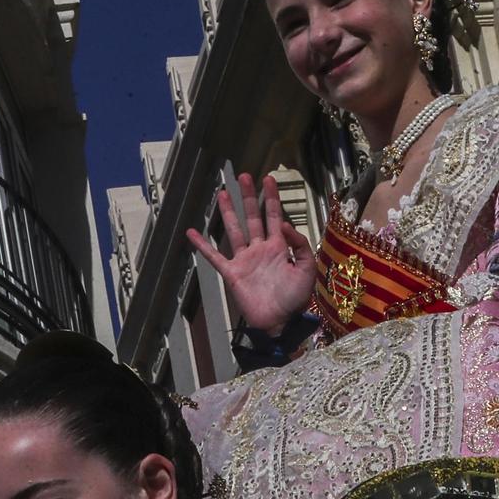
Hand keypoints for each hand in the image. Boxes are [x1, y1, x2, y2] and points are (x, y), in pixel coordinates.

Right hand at [187, 173, 315, 334]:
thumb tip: (283, 223)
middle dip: (249, 197)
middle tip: (243, 177)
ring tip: (223, 193)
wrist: (280, 322)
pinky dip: (202, 245)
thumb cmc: (295, 299)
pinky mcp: (232, 273)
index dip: (271, 197)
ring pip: (235, 230)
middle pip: (253, 217)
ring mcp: (245, 259)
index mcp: (279, 247)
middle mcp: (260, 249)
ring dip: (228, 212)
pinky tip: (192, 232)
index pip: (274, 216)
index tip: (268, 179)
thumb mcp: (307, 269)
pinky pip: (214, 256)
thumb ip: (299, 245)